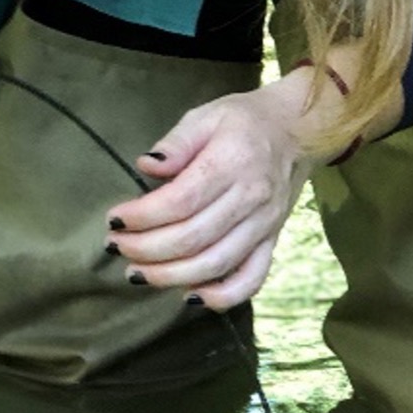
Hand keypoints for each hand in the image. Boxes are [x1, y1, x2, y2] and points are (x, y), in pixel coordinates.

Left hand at [104, 75, 319, 309]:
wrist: (297, 130)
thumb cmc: (243, 121)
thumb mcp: (206, 116)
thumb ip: (176, 142)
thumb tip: (145, 165)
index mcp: (232, 162)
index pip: (182, 200)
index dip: (143, 216)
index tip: (114, 220)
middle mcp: (251, 198)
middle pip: (194, 237)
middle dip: (148, 249)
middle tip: (116, 246)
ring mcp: (265, 225)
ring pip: (216, 263)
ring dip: (172, 276)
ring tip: (137, 273)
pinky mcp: (272, 241)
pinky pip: (252, 278)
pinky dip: (223, 296)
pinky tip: (190, 297)